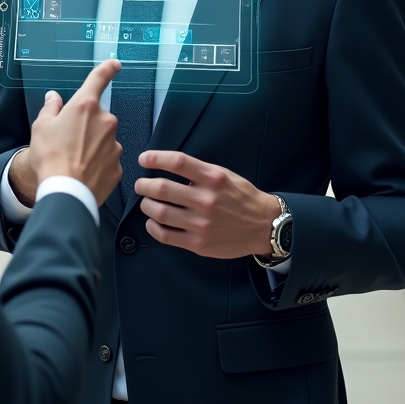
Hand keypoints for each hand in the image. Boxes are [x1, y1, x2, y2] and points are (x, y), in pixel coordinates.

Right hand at [10, 60, 122, 206]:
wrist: (65, 192)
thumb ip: (50, 108)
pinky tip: (84, 172)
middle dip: (86, 124)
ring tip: (74, 160)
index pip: (99, 78)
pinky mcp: (118, 165)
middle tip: (68, 140)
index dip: (108, 68)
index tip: (115, 64)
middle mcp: (105, 120)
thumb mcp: (41, 127)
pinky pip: (107, 159)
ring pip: (103, 138)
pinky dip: (98, 163)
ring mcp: (114, 144)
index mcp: (85, 106)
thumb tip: (54, 97)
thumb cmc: (50, 157)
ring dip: (92, 144)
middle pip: (97, 116)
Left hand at [134, 150, 280, 259]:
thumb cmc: (241, 197)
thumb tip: (166, 165)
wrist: (263, 226)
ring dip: (146, 205)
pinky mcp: (199, 244)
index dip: (155, 158)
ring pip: (159, 212)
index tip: (143, 159)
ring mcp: (201, 224)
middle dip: (144, 185)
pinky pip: (165, 235)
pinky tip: (152, 222)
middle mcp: (206, 200)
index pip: (177, 162)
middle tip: (141, 184)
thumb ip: (198, 171)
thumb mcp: (223, 175)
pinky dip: (152, 227)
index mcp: (212, 178)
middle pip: (162, 189)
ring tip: (146, 202)